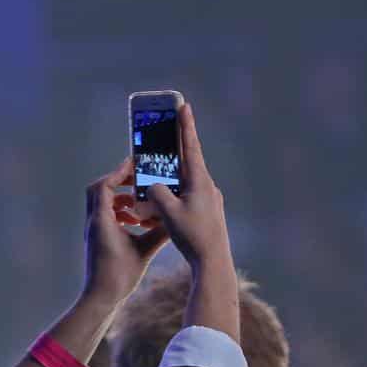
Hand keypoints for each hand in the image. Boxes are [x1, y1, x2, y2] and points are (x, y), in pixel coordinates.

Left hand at [81, 157, 170, 305]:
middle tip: (138, 179)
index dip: (119, 172)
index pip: (105, 186)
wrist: (101, 297)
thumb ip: (160, 232)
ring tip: (141, 203)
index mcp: (102, 220)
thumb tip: (177, 219)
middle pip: (99, 189)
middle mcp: (94, 221)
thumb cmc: (120, 276)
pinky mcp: (97, 237)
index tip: (135, 164)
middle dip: (119, 181)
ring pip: (102, 202)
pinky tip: (136, 221)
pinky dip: (119, 211)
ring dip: (121, 198)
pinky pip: (105, 215)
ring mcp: (94, 229)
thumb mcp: (144, 251)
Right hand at [146, 104, 229, 270]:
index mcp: (200, 181)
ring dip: (169, 178)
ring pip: (183, 182)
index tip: (184, 106)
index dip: (186, 126)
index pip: (191, 147)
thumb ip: (156, 192)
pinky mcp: (206, 212)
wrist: (213, 261)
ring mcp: (208, 200)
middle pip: (186, 162)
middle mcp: (207, 187)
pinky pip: (185, 197)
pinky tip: (160, 204)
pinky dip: (172, 196)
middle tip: (164, 132)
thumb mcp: (168, 212)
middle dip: (173, 150)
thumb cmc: (193, 236)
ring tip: (153, 176)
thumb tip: (154, 186)